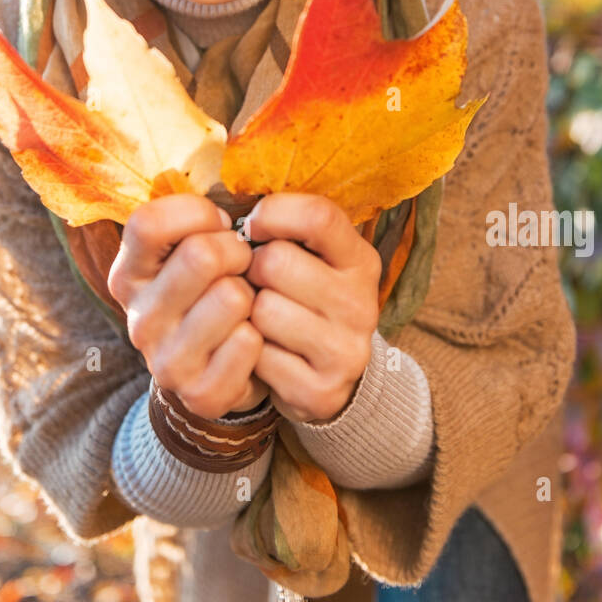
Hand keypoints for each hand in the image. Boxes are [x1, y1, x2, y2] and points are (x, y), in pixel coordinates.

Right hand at [107, 194, 269, 419]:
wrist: (221, 369)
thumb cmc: (211, 291)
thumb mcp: (188, 251)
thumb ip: (194, 223)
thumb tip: (224, 212)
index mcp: (128, 275)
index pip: (148, 222)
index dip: (196, 213)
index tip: (219, 225)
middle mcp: (138, 319)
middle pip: (200, 254)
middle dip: (237, 252)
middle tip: (242, 266)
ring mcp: (165, 360)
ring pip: (231, 296)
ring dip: (252, 295)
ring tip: (246, 305)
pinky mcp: (199, 393)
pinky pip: (249, 341)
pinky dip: (261, 335)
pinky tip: (251, 340)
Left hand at [243, 193, 381, 422]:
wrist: (328, 376)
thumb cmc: (304, 298)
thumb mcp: (313, 256)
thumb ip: (288, 226)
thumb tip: (240, 211)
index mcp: (360, 261)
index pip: (318, 216)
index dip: (274, 213)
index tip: (254, 224)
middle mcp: (362, 304)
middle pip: (276, 262)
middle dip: (252, 269)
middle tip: (258, 282)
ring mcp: (347, 351)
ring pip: (263, 309)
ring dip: (248, 313)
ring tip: (261, 317)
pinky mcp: (322, 390)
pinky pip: (257, 356)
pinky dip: (249, 351)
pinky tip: (264, 351)